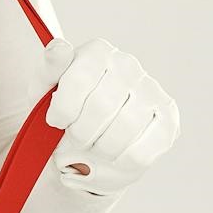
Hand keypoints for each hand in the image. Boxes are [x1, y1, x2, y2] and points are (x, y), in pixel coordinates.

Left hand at [40, 38, 177, 195]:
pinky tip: (111, 155)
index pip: (77, 82)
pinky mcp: (168, 120)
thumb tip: (59, 49)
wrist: (85, 134)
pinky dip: (119, 162)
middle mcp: (128, 65)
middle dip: (79, 133)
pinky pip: (141, 152)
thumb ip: (49, 69)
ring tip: (91, 146)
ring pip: (123, 131)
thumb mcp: (45, 89)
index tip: (56, 121)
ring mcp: (152, 91)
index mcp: (97, 51)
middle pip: (100, 108)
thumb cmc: (63, 108)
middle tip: (74, 138)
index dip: (61, 112)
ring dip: (99, 149)